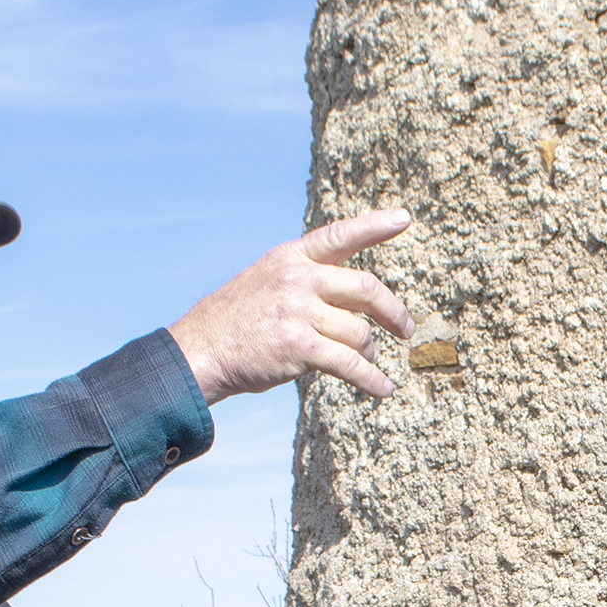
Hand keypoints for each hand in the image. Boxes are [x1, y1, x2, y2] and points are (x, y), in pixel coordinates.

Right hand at [168, 207, 417, 400]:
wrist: (200, 351)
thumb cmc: (236, 322)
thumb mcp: (266, 282)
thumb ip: (308, 282)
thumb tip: (357, 303)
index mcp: (290, 257)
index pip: (339, 235)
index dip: (374, 225)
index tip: (403, 218)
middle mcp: (297, 279)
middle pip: (366, 288)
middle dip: (393, 312)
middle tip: (406, 329)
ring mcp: (299, 312)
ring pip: (359, 331)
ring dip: (369, 351)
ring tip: (369, 361)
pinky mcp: (300, 347)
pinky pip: (350, 363)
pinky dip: (371, 379)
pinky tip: (383, 389)